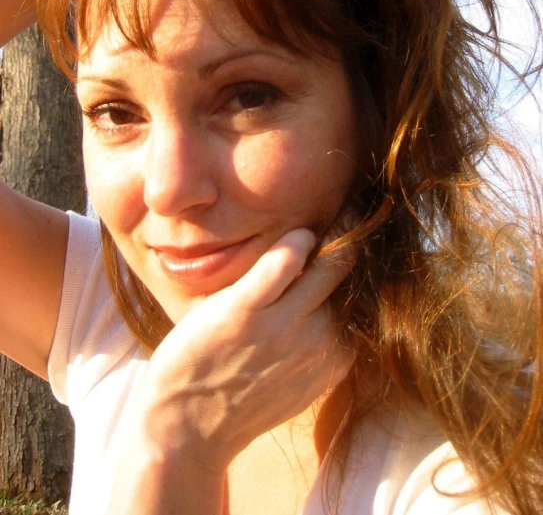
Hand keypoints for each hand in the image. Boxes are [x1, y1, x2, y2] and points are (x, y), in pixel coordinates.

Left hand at [135, 229, 354, 471]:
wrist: (185, 428)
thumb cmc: (238, 396)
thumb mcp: (298, 378)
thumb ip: (321, 345)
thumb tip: (332, 303)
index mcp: (334, 357)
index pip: (357, 298)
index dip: (351, 272)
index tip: (345, 252)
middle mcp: (317, 342)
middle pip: (348, 276)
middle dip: (348, 245)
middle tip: (344, 219)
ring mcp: (281, 327)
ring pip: (329, 264)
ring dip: (325, 240)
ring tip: (311, 233)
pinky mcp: (243, 311)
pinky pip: (284, 260)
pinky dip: (295, 241)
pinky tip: (293, 239)